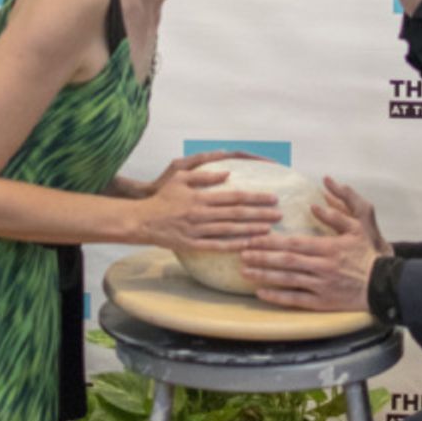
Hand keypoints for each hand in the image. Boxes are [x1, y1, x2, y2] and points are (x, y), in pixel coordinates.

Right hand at [133, 153, 280, 252]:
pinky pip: (217, 246)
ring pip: (230, 231)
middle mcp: (201, 214)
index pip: (234, 197)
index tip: (272, 198)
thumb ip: (204, 174)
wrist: (142, 221)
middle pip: (236, 215)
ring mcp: (197, 231)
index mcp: (200, 197)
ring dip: (251, 230)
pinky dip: (233, 246)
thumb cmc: (162, 197)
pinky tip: (248, 244)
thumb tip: (227, 173)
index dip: (255, 198)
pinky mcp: (192, 245)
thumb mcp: (179, 177)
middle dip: (260, 214)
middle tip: (279, 214)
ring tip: (270, 229)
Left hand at [238, 176, 384, 311]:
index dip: (271, 241)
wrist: (382, 285)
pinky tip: (261, 293)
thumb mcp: (356, 229)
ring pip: (287, 280)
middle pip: (286, 261)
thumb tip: (314, 204)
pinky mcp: (322, 302)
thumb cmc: (367, 255)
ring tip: (245, 271)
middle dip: (261, 257)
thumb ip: (336, 215)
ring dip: (264, 275)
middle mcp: (321, 267)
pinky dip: (277, 296)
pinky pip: (296, 299)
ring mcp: (321, 286)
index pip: (293, 244)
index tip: (253, 238)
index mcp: (327, 248)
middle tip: (241, 252)